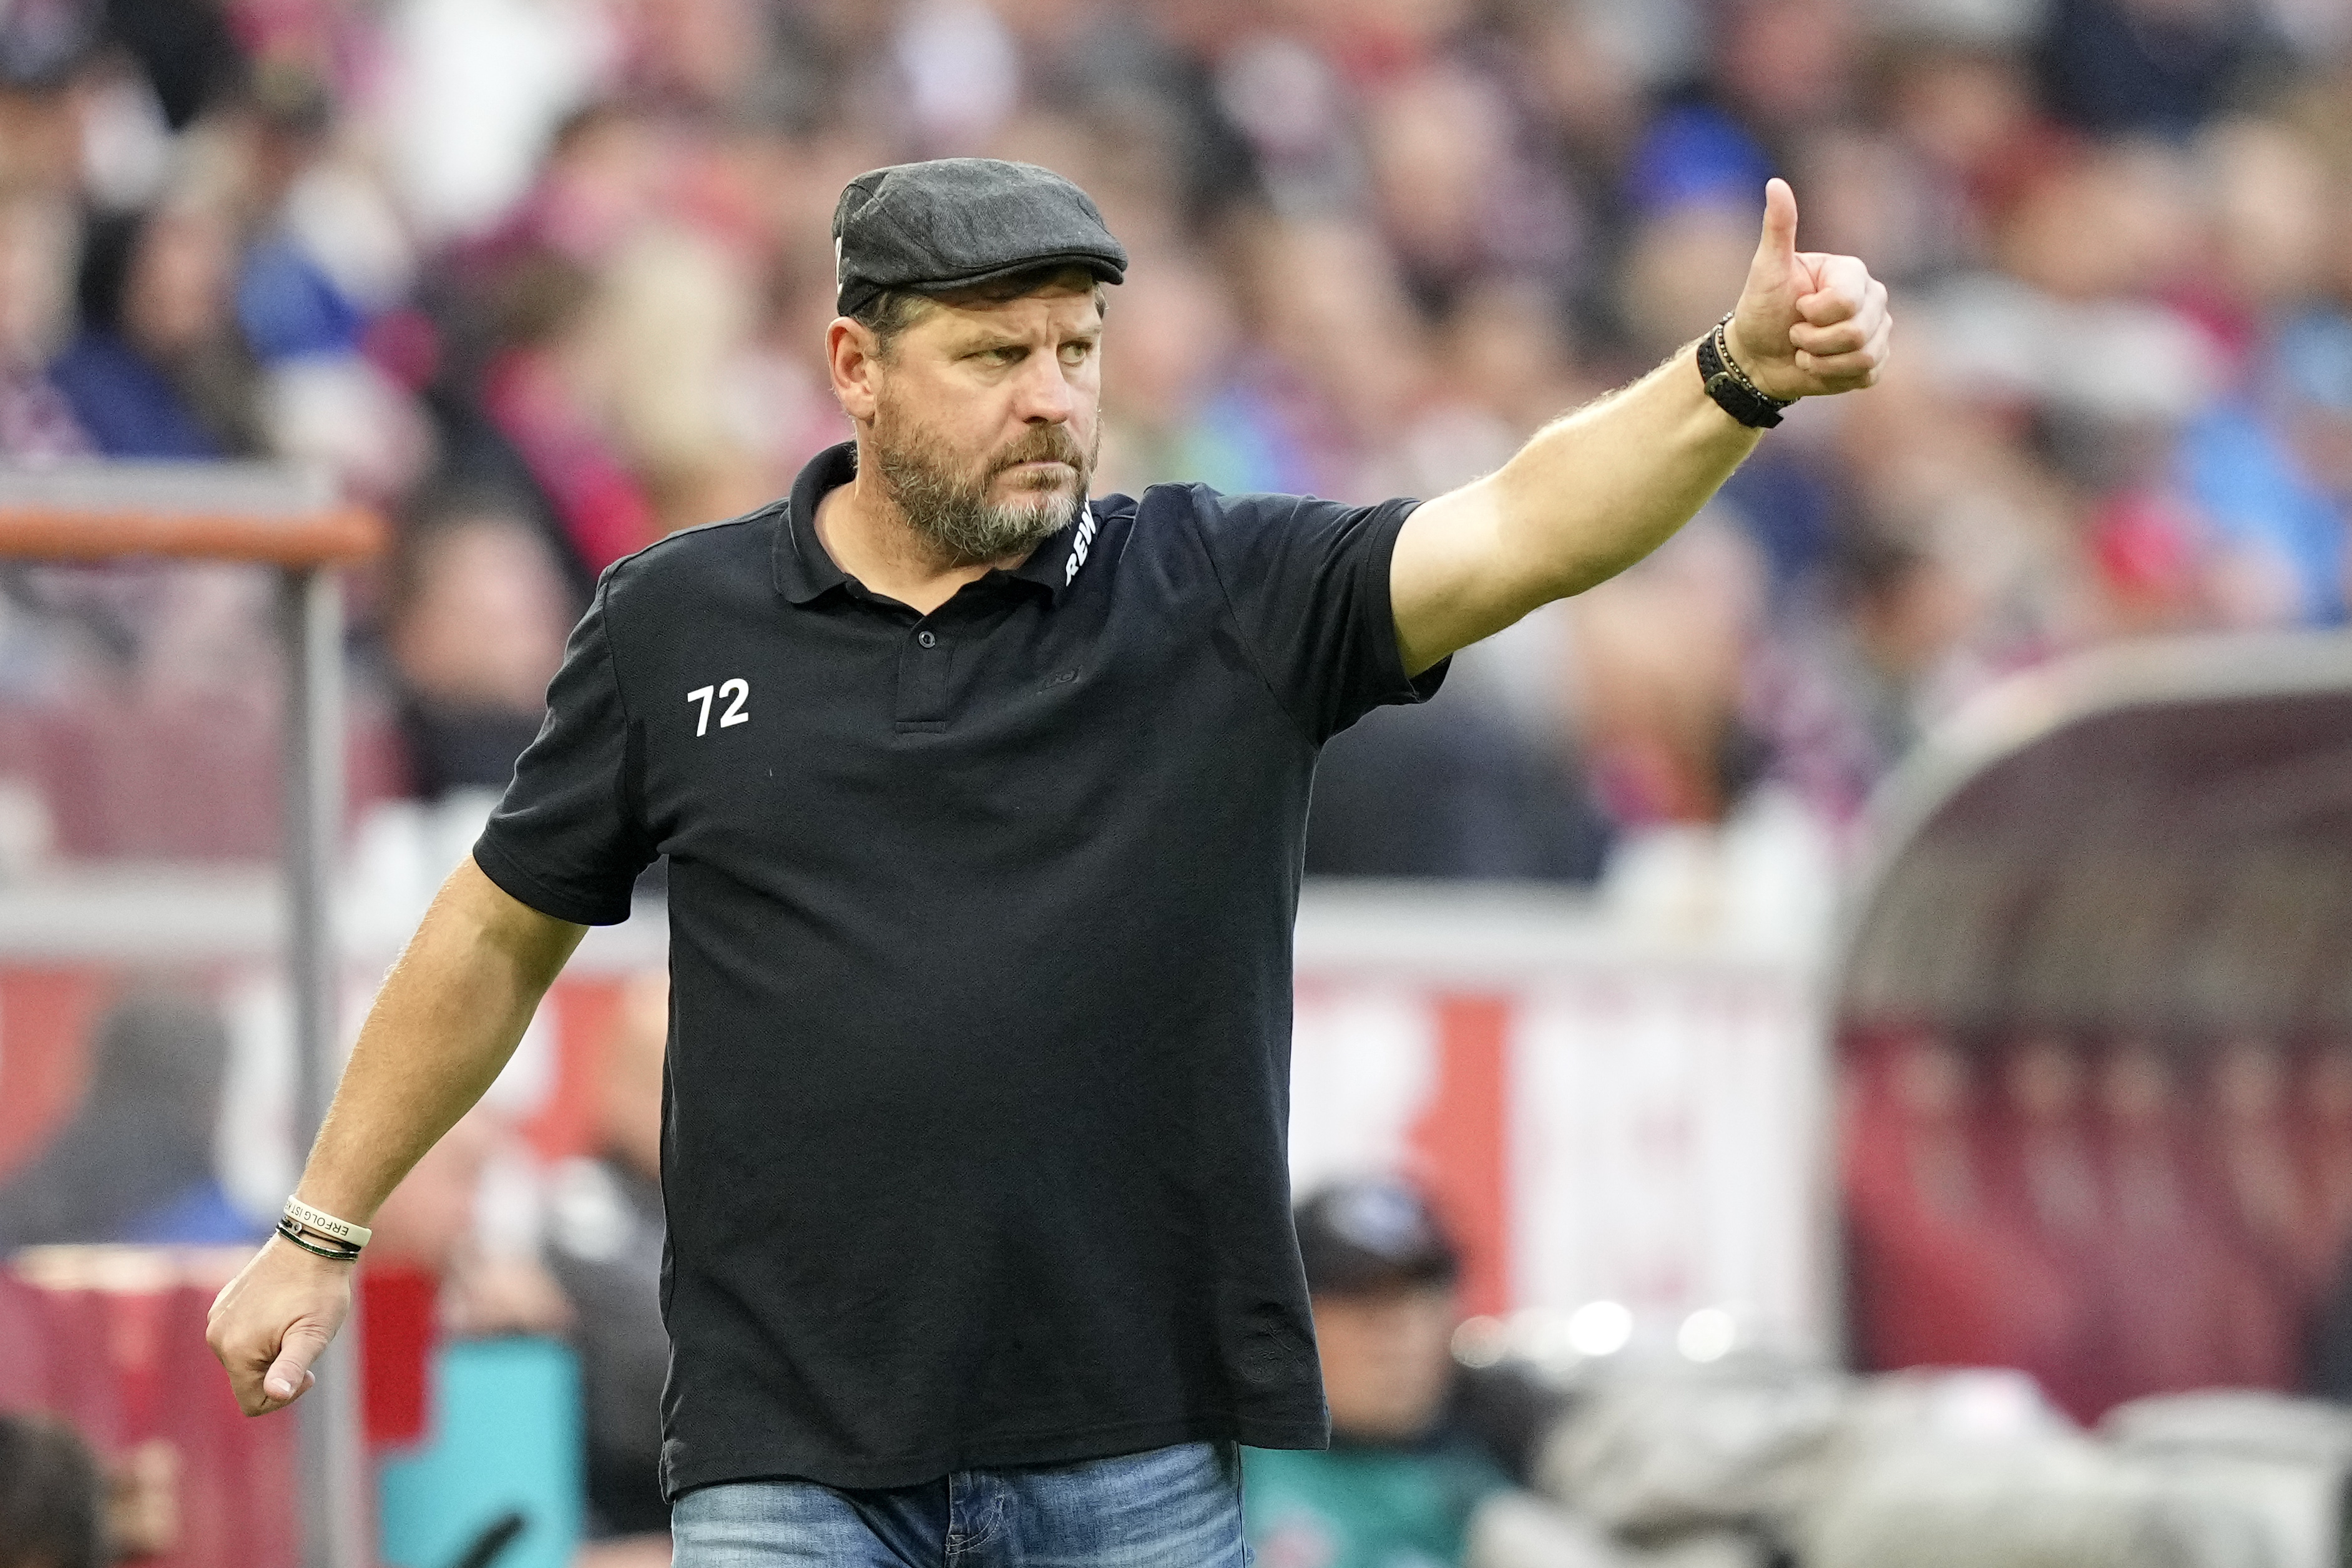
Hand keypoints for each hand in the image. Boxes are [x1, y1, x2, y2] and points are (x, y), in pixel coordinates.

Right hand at [205, 1232, 353, 1415]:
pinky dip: (260, 1332)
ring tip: (293, 1322)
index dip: (284, 1396)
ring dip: (269, 1350)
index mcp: (235, 1351)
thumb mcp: (312, 1335)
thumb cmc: (317, 1292)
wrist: (311, 1243)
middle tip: (302, 1340)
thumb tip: (275, 1394)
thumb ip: (291, 1368)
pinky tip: (281, 1308)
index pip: (251, 1403)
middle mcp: (216, 1336)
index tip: (308, 1370)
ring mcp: (217, 1317)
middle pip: (247, 1380)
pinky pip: (239, 1334)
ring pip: (244, 1357)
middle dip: (277, 1369)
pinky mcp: (223, 1303)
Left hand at [1726, 177, 1890, 402]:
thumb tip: (1776, 183)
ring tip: (1804, 351)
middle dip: (1814, 341)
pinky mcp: (1874, 361)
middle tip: (1795, 334)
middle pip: (1857, 332)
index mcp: (1851, 272)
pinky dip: (1835, 376)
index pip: (1846, 302)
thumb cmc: (1761, 309)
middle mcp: (1872, 299)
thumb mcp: (1766, 269)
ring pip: (1864, 355)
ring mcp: (1878, 330)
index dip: (1814, 314)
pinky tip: (1819, 366)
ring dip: (1822, 361)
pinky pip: (1868, 374)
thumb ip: (1778, 228)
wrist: (1757, 356)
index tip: (1797, 308)